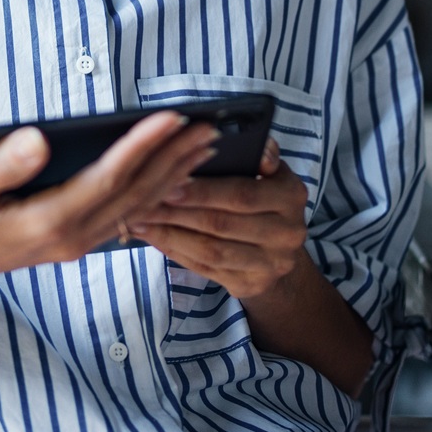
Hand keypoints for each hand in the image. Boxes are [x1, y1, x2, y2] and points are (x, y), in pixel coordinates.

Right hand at [0, 112, 219, 296]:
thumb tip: (37, 140)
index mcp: (48, 221)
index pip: (109, 177)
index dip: (143, 145)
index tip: (172, 117)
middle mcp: (71, 236)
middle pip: (136, 192)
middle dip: (175, 157)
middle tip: (211, 126)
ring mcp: (77, 244)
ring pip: (139, 206)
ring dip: (174, 175)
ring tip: (204, 147)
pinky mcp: (76, 243)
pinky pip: (128, 217)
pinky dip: (156, 194)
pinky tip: (172, 179)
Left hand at [129, 137, 308, 300]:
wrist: (279, 249)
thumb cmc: (263, 197)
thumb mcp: (270, 171)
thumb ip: (261, 154)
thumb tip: (257, 146)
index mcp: (291, 196)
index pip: (243, 194)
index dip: (204, 191)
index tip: (169, 182)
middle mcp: (287, 233)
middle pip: (223, 224)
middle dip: (179, 212)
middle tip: (145, 201)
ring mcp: (271, 264)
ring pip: (212, 251)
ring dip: (171, 234)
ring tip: (140, 219)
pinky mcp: (252, 285)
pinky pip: (207, 270)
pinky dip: (176, 252)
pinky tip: (154, 238)